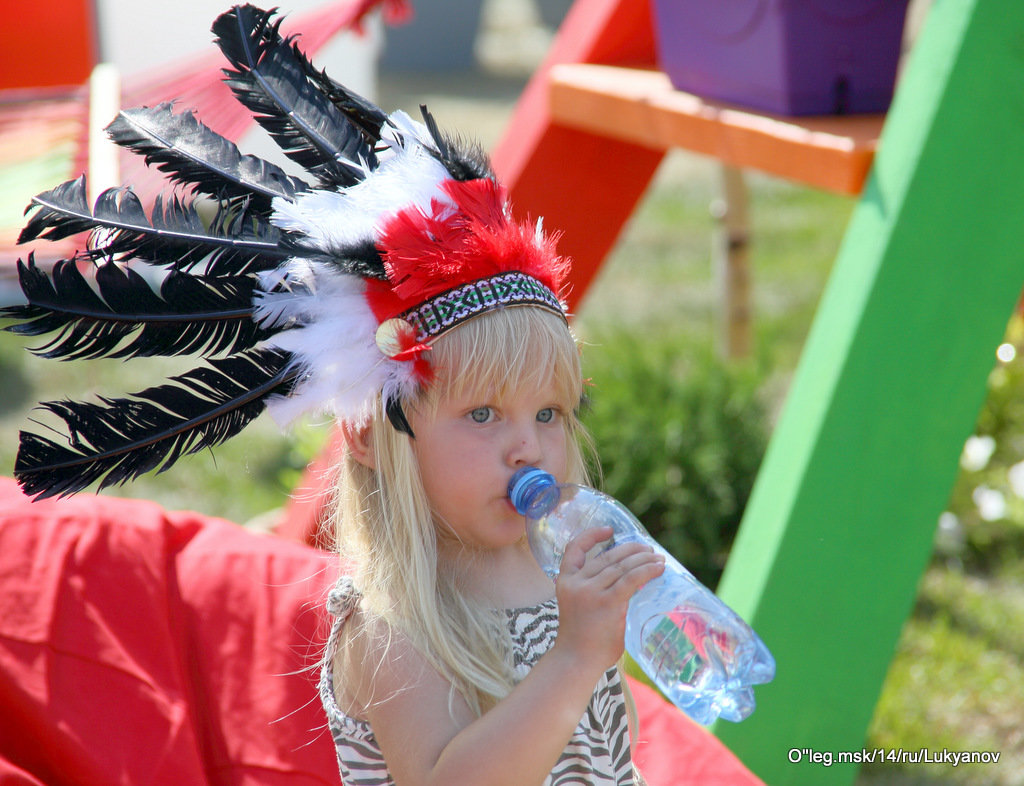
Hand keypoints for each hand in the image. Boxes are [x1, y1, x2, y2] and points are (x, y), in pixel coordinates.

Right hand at [552, 526, 664, 673]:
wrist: (575, 661)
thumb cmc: (582, 639)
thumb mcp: (579, 606)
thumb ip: (595, 590)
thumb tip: (628, 581)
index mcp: (565, 580)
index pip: (575, 548)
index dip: (592, 535)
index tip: (609, 530)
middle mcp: (577, 582)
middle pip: (608, 556)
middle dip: (631, 550)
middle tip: (648, 549)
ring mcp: (591, 591)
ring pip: (622, 566)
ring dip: (644, 559)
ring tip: (658, 559)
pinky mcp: (608, 602)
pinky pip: (632, 579)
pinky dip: (647, 571)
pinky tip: (659, 569)